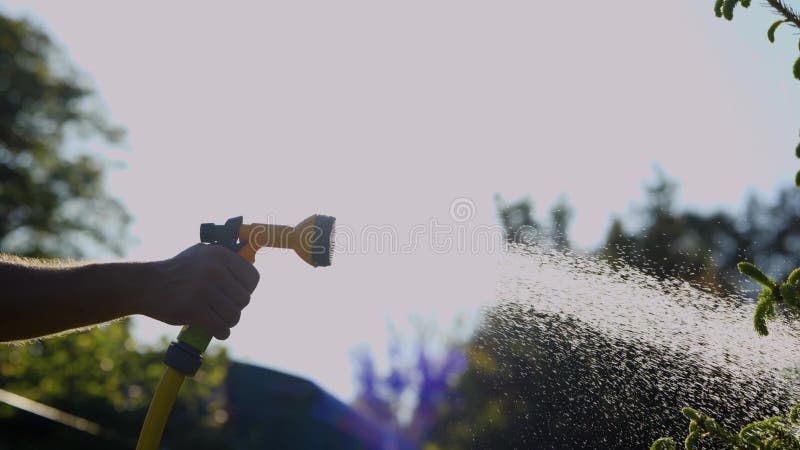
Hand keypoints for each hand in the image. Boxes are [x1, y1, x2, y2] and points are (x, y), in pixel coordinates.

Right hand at [142, 244, 259, 339]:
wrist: (145, 284)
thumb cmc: (178, 270)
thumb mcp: (201, 254)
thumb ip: (225, 259)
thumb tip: (250, 260)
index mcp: (219, 254)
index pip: (253, 278)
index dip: (247, 290)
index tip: (235, 294)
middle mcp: (214, 269)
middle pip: (244, 300)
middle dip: (235, 308)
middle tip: (221, 308)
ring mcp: (203, 290)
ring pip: (234, 316)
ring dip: (228, 322)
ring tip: (217, 318)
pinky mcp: (194, 309)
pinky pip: (221, 328)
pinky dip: (221, 333)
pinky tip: (215, 330)